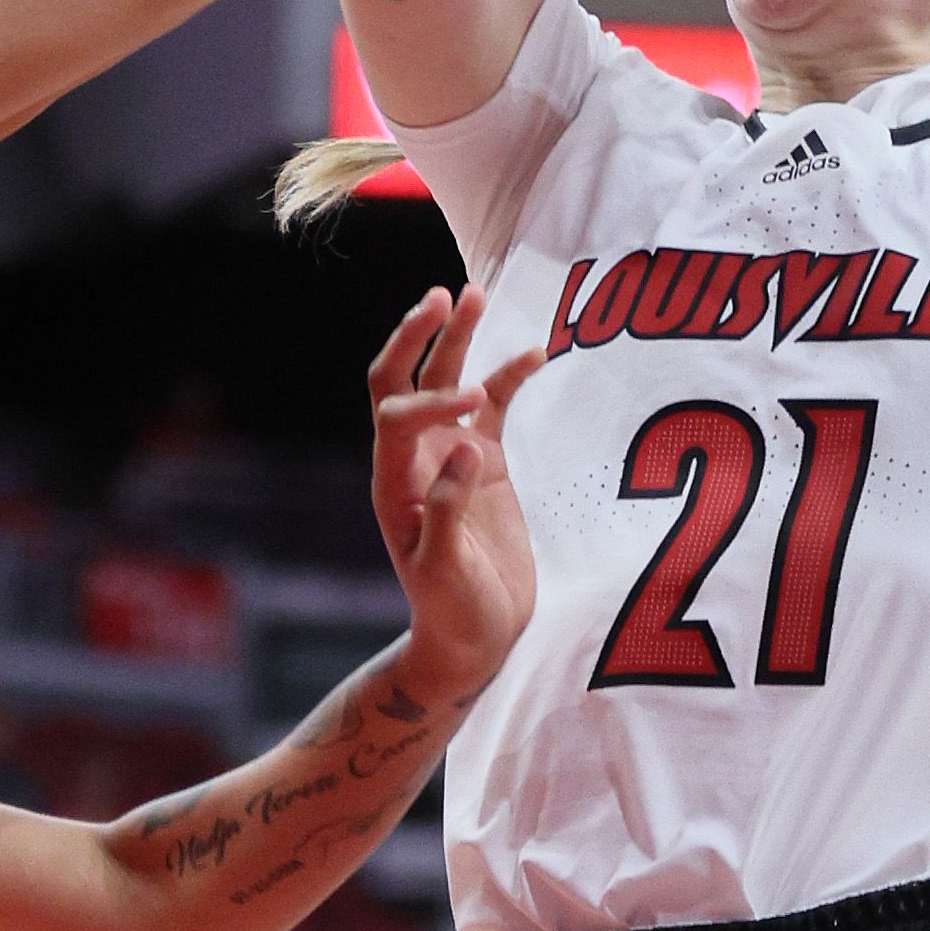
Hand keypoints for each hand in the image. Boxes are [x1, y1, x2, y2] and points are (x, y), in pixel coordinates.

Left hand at [366, 288, 539, 693]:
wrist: (475, 638)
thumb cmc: (451, 611)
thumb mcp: (444, 570)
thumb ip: (449, 510)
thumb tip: (465, 448)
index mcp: (393, 482)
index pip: (395, 416)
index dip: (430, 402)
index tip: (476, 408)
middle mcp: (414, 459)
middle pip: (403, 379)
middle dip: (417, 337)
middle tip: (441, 297)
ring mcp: (450, 455)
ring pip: (446, 381)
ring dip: (456, 339)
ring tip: (473, 292)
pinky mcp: (486, 463)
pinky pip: (495, 406)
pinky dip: (510, 377)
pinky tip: (536, 352)